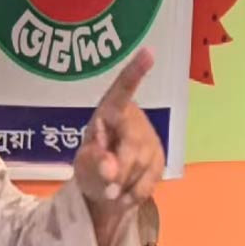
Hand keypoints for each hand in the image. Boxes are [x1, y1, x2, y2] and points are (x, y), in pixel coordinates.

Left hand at [73, 49, 164, 245]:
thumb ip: (93, 164)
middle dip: (118, 171)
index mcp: (110, 111)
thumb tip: (111, 168)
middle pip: (133, 146)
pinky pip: (148, 184)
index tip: (148, 51)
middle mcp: (134, 120)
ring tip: (109, 186)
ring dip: (122, 185)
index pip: (123, 90)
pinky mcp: (161, 161)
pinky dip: (132, 195)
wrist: (105, 188)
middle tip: (104, 188)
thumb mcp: (83, 166)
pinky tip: (123, 193)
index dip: (135, 72)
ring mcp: (151, 140)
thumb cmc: (90, 166)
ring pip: (141, 168)